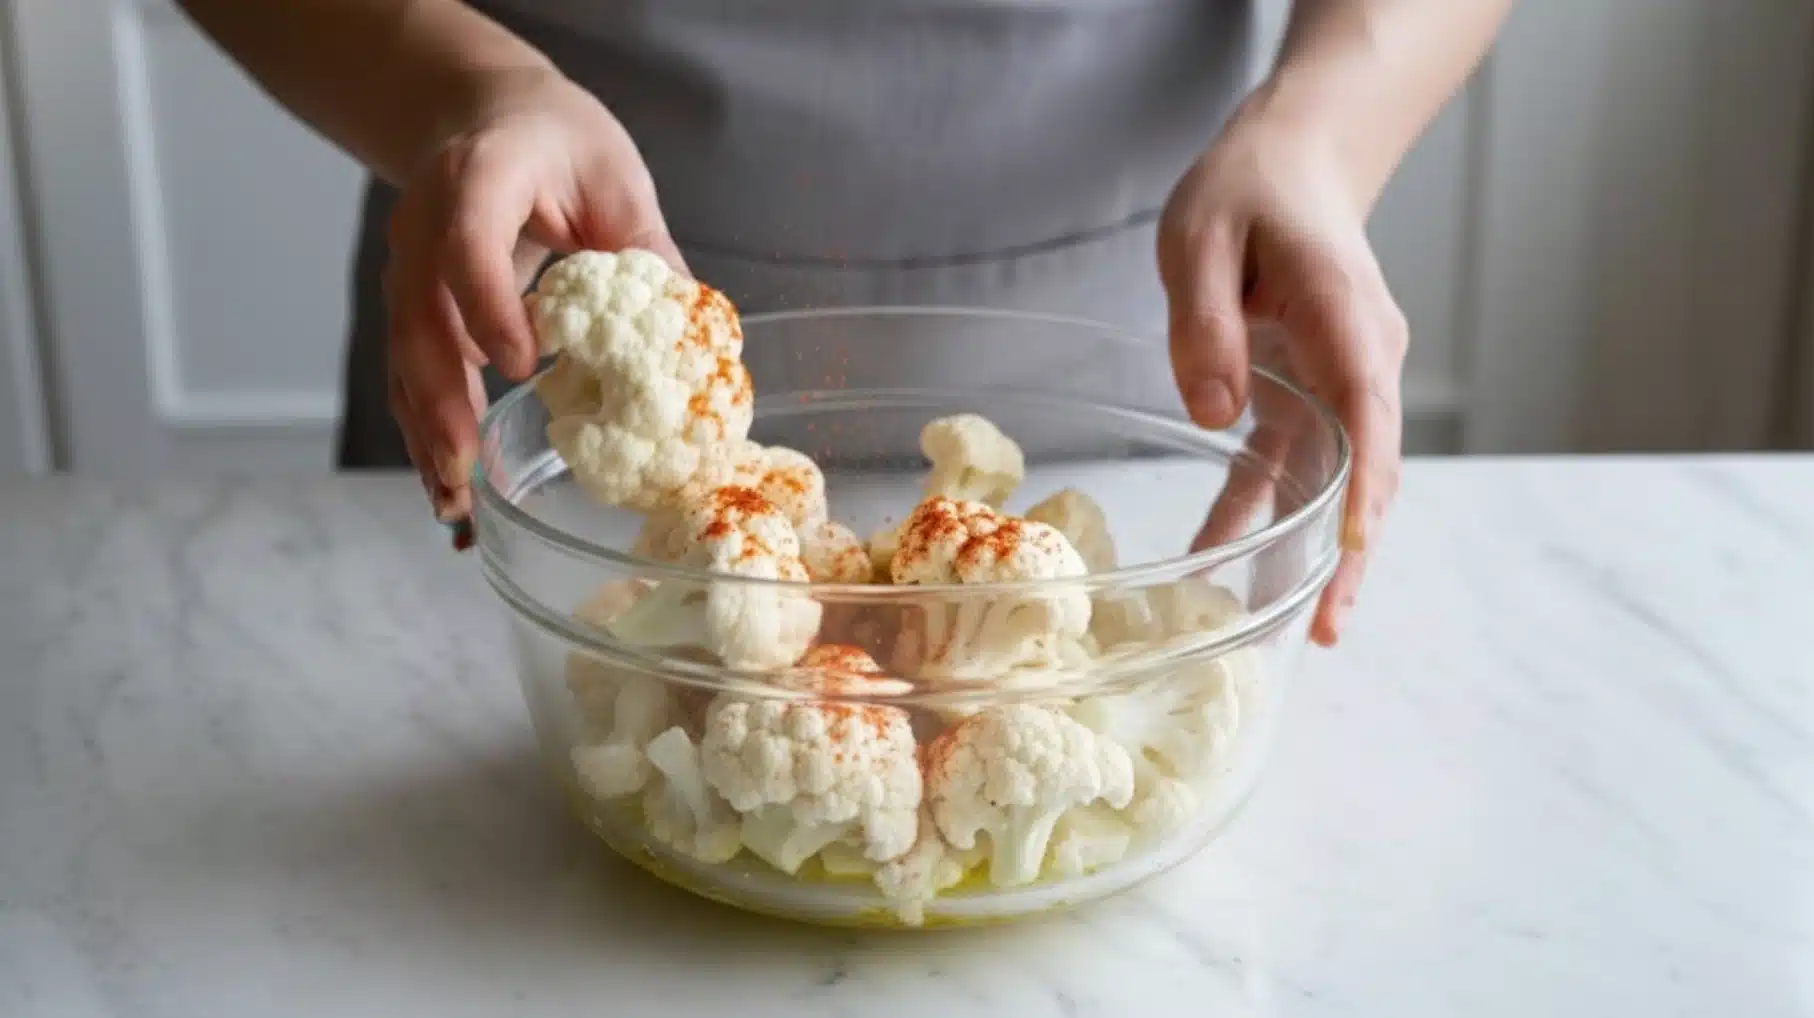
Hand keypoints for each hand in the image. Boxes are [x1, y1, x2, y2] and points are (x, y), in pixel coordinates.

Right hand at [384, 67, 684, 521]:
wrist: (483, 114)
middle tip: (467, 473)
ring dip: (426, 436)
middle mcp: (425, 227)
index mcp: (479, 178)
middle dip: (440, 402)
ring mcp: (408, 269)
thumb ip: (646, 250)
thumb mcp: (614, 178)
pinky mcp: (411, 307)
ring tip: (453, 509)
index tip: (520, 364)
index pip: (467, 241)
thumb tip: (693, 334)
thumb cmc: (555, 141)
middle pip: (418, 319)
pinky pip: (409, 374)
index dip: (487, 304)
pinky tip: (449, 489)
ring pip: (404, 358)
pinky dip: (426, 432)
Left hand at [1158, 108, 1407, 646]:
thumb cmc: (1247, 191)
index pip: (1367, 405)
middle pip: (1369, 467)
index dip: (1365, 480)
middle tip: (1325, 629)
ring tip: (1291, 631)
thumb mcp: (1199, 240)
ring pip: (1340, 481)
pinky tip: (1228, 562)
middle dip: (1351, 552)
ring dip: (1317, 552)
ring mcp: (1345, 380)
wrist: (1291, 163)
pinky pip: (1296, 465)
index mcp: (1342, 312)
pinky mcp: (1314, 394)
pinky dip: (1270, 516)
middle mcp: (1362, 357)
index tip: (1355, 544)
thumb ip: (1204, 322)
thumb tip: (1213, 414)